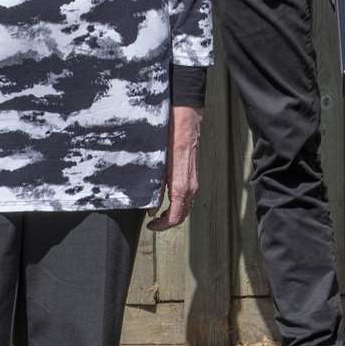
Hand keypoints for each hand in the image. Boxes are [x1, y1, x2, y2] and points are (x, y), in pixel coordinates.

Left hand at [148, 105, 200, 230]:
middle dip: (168, 222)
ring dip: (173, 212)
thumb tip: (151, 207)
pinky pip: (187, 195)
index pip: (176, 217)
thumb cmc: (171, 136)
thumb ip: (154, 189)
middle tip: (153, 223)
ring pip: (186, 205)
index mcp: (181, 186)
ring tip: (157, 212)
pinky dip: (178, 202)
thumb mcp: (156, 165)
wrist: (185, 118)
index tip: (150, 226)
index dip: (162, 226)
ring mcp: (194, 180)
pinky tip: (165, 197)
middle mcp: (191, 186)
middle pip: (183, 214)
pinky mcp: (193, 173)